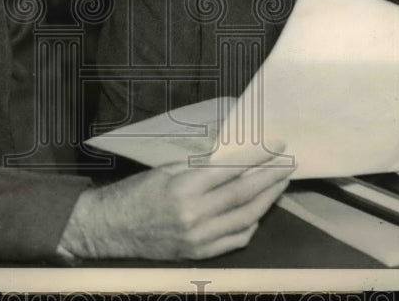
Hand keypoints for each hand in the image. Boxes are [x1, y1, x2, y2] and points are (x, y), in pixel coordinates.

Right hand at [57, 147, 293, 260]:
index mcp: (184, 188)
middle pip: (244, 195)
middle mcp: (195, 215)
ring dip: (267, 200)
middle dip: (271, 178)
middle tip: (288, 164)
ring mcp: (199, 239)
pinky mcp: (199, 254)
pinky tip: (257, 211)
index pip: (232, 170)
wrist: (110, 229)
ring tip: (279, 185)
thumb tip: (230, 154)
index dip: (258, 157)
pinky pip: (236, 240)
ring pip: (246, 219)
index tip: (276, 146)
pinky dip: (250, 224)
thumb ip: (199, 165)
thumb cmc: (134, 193)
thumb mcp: (165, 169)